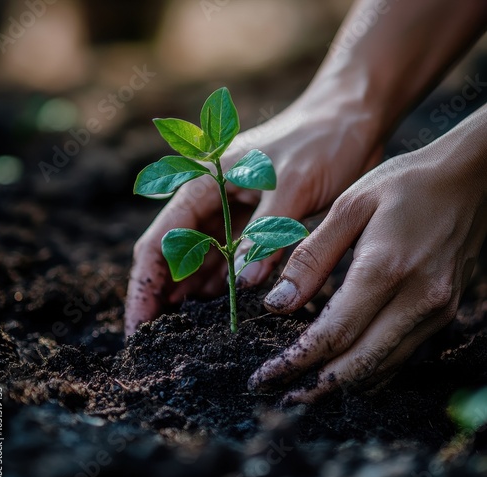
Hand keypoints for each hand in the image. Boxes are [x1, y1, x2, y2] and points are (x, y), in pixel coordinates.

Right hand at [125, 94, 381, 337]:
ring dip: (189, 295)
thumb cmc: (321, 141)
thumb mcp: (293, 186)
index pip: (160, 241)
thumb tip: (242, 286)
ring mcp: (230, 212)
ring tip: (183, 335)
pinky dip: (220, 283)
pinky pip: (227, 258)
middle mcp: (210, 199)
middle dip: (161, 298)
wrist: (349, 120)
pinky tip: (215, 309)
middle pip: (172, 256)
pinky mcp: (253, 222)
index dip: (146, 287)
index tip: (138, 328)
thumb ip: (265, 235)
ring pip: (198, 261)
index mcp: (204, 183)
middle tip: (157, 344)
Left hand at [248, 109, 486, 401]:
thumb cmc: (405, 184)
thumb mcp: (349, 207)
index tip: (265, 377)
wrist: (471, 178)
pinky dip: (370, 371)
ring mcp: (436, 310)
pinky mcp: (443, 311)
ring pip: (382, 367)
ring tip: (304, 390)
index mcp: (385, 268)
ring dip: (341, 385)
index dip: (296, 362)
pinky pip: (402, 355)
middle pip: (359, 364)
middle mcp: (417, 299)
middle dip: (315, 387)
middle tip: (280, 395)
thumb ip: (312, 257)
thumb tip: (277, 305)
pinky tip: (346, 370)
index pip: (334, 333)